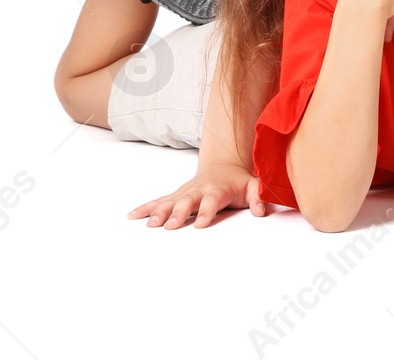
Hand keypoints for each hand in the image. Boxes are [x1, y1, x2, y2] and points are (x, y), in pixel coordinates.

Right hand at [128, 163, 265, 228]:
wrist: (224, 166)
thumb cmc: (238, 182)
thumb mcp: (253, 186)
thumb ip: (258, 196)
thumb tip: (261, 210)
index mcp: (218, 190)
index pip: (212, 201)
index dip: (206, 212)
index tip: (200, 224)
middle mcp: (198, 190)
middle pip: (187, 201)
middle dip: (177, 213)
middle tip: (168, 226)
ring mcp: (185, 192)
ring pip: (170, 201)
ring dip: (158, 212)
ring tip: (149, 224)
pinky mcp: (176, 195)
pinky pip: (159, 201)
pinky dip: (146, 207)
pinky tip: (132, 215)